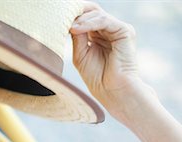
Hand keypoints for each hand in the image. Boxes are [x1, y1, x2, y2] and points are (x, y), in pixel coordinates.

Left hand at [70, 2, 149, 120]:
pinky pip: (104, 20)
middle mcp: (109, 29)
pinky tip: (76, 29)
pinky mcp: (125, 31)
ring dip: (80, 19)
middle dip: (76, 11)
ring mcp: (118, 29)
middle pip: (92, 10)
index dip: (72, 16)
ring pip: (97, 14)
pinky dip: (89, 23)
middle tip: (61, 14)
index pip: (85, 16)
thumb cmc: (97, 77)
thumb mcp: (80, 54)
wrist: (112, 91)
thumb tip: (70, 21)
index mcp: (99, 34)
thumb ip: (77, 37)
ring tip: (68, 27)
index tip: (55, 17)